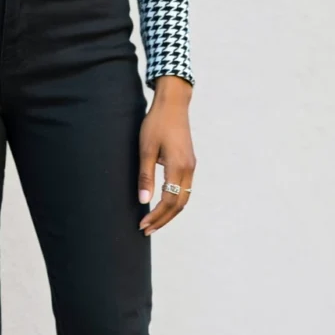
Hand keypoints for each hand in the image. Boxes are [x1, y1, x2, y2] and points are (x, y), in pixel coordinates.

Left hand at [137, 77, 194, 235]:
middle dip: (163, 220)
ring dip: (169, 212)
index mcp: (178, 167)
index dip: (156, 216)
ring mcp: (191, 166)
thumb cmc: (156, 123)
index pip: (169, 201)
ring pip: (184, 198)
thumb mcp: (146, 149)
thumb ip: (145, 176)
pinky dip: (175, 201)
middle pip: (179, 205)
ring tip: (153, 221)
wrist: (173, 104)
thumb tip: (143, 200)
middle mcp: (189, 169)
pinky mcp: (189, 162)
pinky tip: (163, 204)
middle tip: (146, 230)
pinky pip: (185, 189)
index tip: (142, 225)